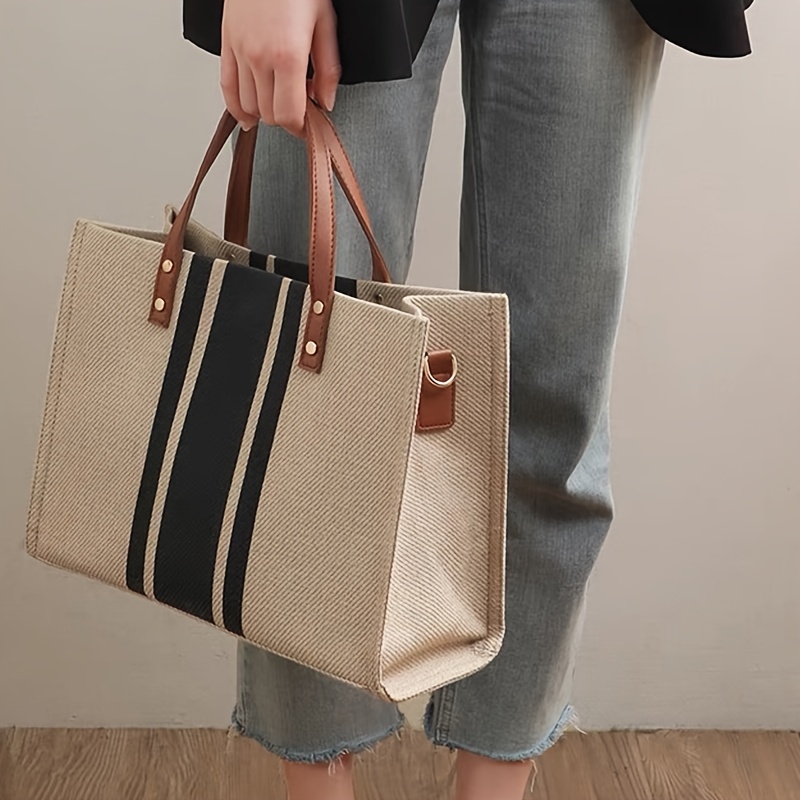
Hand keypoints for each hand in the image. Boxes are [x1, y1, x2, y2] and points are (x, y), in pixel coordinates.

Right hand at [220, 0, 340, 136]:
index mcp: (287, 56)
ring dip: (265, 111)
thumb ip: (328, 70)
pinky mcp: (226, 45)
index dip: (300, 128)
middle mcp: (259, 58)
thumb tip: (326, 102)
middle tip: (299, 107)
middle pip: (269, 114)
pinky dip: (237, 107)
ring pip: (249, 106)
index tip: (308, 126)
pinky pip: (227, 88)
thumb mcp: (325, 24)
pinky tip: (248, 115)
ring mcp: (240, 52)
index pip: (288, 115)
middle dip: (286, 117)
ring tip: (279, 100)